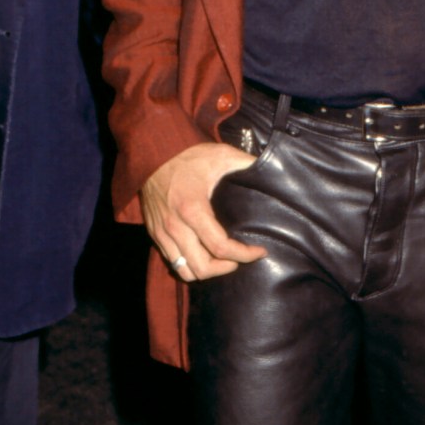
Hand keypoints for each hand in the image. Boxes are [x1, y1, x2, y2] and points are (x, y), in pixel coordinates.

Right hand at [139, 142, 267, 283]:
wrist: (152, 154)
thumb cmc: (188, 156)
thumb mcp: (221, 155)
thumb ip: (246, 164)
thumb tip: (272, 170)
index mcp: (193, 209)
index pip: (220, 247)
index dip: (244, 255)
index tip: (260, 252)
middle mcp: (175, 226)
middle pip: (203, 267)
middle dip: (226, 268)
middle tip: (240, 258)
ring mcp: (162, 233)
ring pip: (185, 271)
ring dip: (207, 271)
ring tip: (223, 261)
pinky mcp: (154, 234)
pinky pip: (172, 262)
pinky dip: (190, 266)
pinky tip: (203, 256)